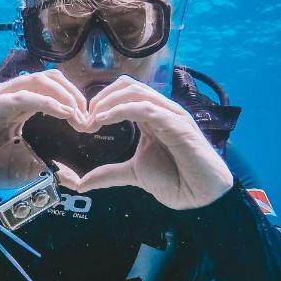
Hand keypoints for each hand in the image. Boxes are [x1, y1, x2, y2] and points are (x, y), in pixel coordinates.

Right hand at [0, 70, 87, 181]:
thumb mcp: (17, 158)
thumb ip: (40, 161)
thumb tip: (70, 179)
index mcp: (20, 104)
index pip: (53, 88)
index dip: (74, 99)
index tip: (89, 121)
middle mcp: (11, 95)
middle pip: (51, 79)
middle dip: (75, 95)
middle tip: (88, 118)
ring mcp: (0, 97)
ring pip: (40, 81)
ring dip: (65, 96)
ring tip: (79, 115)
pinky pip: (24, 96)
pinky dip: (48, 102)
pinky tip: (64, 113)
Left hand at [55, 76, 233, 209]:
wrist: (200, 195)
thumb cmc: (175, 180)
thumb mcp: (132, 174)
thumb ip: (108, 174)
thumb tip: (80, 183)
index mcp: (150, 116)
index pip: (122, 92)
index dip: (99, 102)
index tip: (82, 122)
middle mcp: (160, 110)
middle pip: (127, 85)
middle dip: (101, 98)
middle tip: (84, 119)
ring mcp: (170, 114)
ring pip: (136, 91)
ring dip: (108, 102)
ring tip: (92, 120)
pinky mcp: (177, 124)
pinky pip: (147, 107)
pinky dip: (122, 110)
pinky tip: (104, 119)